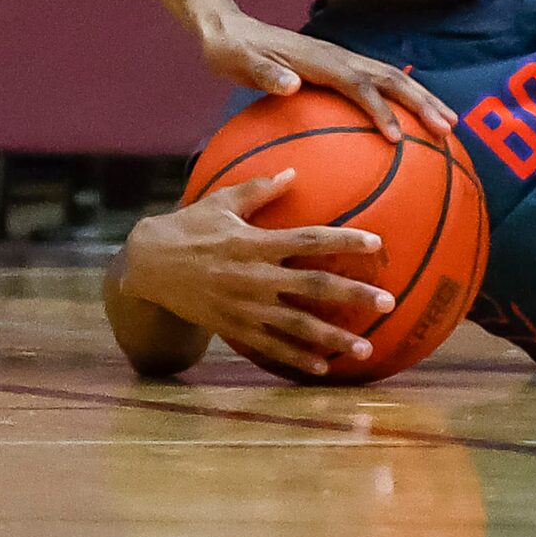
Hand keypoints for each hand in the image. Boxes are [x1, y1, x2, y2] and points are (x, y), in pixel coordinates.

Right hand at [118, 171, 393, 376]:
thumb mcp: (221, 201)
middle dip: (354, 294)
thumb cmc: (188, 228)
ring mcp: (245, 307)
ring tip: (367, 348)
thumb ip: (260, 188)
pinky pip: (271, 347)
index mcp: (255, 242)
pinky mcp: (234, 328)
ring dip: (334, 338)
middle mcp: (255, 277)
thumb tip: (294, 170)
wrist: (147, 267)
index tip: (377, 242)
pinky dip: (298, 358)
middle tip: (388, 300)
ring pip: (298, 326)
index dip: (344, 240)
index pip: (308, 239)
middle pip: (313, 287)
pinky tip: (324, 366)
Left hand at [198, 12, 457, 143]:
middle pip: (391, 79)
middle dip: (422, 103)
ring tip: (448, 123)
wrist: (229, 29)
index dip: (380, 110)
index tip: (397, 139)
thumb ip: (265, 74)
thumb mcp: (239, 62)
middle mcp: (339, 57)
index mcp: (320, 60)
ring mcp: (342, 60)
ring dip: (422, 99)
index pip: (359, 86)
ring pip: (393, 79)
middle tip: (448, 129)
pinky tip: (414, 119)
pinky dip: (404, 99)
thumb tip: (291, 84)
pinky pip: (380, 83)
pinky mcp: (339, 67)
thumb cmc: (232, 51)